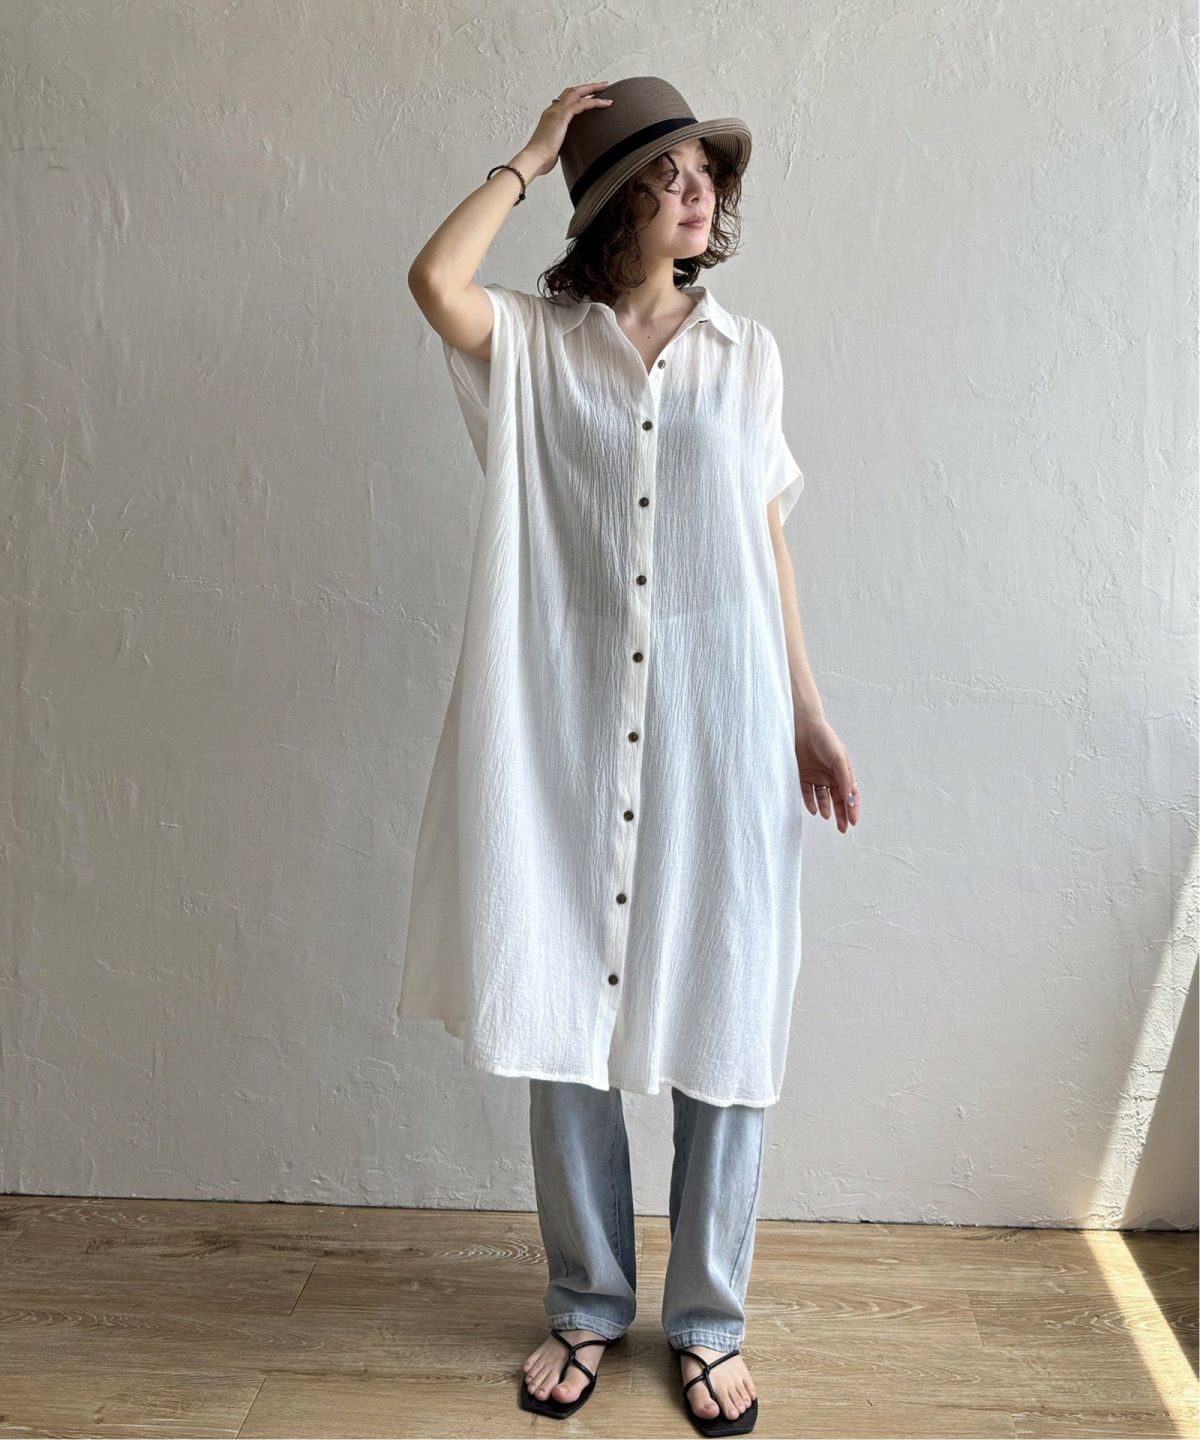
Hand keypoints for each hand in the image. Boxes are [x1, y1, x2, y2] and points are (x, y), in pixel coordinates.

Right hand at [518, 81, 614, 178]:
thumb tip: (569, 150)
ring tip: (606, 87)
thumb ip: (561, 143)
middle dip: (588, 87)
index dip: (577, 96)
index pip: (565, 100)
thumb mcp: (554, 148)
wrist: (534, 159)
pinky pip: (582, 104)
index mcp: (550, 116)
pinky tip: (606, 103)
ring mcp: (557, 111)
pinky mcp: (562, 116)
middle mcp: (553, 110)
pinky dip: (595, 102)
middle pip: (571, 91)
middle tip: (602, 85)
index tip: (588, 96)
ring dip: (593, 88)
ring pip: (577, 92)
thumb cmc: (541, 158)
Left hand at [793, 716, 859, 832]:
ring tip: (826, 815)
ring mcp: (816, 776)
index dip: (853, 808)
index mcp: (843, 771)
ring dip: (826, 808)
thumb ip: (844, 778)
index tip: (853, 821)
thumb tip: (850, 799)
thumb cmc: (825, 739)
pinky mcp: (802, 775)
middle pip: (837, 799)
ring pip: (823, 798)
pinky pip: (807, 793)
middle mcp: (830, 775)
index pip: (850, 794)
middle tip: (842, 829)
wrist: (803, 726)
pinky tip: (813, 809)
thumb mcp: (838, 758)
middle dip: (841, 814)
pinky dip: (810, 802)